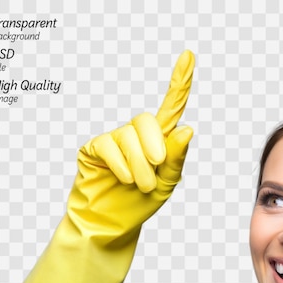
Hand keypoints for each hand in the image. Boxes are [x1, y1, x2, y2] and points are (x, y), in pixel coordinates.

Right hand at [22, 50, 194, 282]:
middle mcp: (135, 135)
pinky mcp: (94, 149)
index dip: (179, 83)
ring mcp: (113, 140)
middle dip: (155, 148)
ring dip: (140, 165)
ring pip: (129, 137)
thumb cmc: (139, 205)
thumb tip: (187, 129)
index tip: (189, 57)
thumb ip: (176, 159)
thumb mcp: (166, 185)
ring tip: (141, 186)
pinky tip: (124, 180)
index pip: (170, 107)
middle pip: (147, 120)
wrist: (111, 225)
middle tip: (158, 171)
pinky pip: (109, 146)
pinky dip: (121, 165)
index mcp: (158, 141)